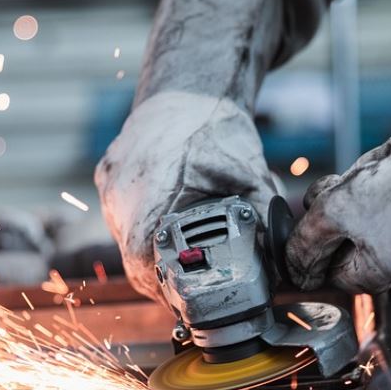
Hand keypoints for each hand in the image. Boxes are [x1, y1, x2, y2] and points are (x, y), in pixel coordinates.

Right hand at [95, 90, 278, 300]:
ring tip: (178, 267)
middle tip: (188, 292)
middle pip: (132, 258)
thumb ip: (264, 219)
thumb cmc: (215, 126)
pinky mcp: (108, 176)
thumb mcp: (248, 174)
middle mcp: (120, 191)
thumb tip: (282, 263)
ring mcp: (110, 184)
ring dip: (150, 257)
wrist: (187, 88)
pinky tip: (164, 235)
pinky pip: (120, 217)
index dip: (163, 288)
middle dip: (161, 279)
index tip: (183, 301)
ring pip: (125, 239)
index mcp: (150, 192)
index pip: (144, 262)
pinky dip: (142, 231)